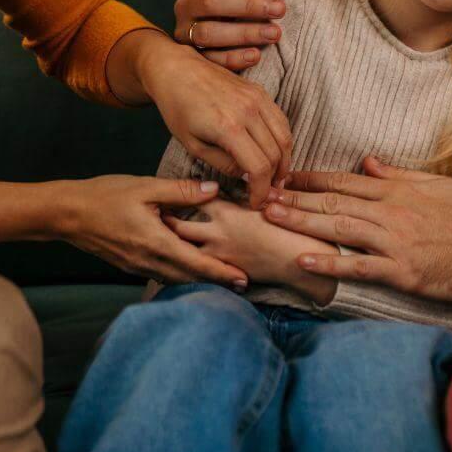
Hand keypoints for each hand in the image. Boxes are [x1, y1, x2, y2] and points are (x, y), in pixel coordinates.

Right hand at [59, 175, 248, 288]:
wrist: (68, 214)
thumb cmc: (104, 196)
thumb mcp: (145, 187)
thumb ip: (181, 191)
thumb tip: (214, 190)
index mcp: (156, 242)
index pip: (196, 263)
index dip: (222, 273)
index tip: (244, 279)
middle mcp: (149, 260)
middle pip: (190, 277)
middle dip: (217, 281)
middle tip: (244, 284)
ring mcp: (138, 266)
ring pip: (176, 279)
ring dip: (199, 280)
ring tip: (222, 280)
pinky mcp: (130, 265)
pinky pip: (162, 274)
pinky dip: (180, 275)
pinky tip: (189, 270)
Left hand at [140, 38, 291, 206]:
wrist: (176, 69)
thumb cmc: (178, 107)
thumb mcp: (193, 144)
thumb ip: (223, 164)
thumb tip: (246, 176)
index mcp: (229, 127)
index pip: (259, 168)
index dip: (261, 191)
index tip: (256, 202)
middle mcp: (248, 110)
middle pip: (276, 154)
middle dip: (274, 179)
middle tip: (267, 193)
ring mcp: (257, 98)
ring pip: (284, 137)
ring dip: (283, 160)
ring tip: (274, 177)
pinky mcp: (260, 91)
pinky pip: (281, 120)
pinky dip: (282, 140)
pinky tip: (273, 152)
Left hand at [166, 202, 336, 302]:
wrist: (298, 261)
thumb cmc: (290, 228)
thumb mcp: (270, 203)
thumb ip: (249, 193)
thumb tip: (243, 179)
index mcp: (227, 213)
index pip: (195, 198)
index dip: (181, 193)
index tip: (168, 191)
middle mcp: (217, 234)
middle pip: (180, 227)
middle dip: (166, 223)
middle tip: (152, 218)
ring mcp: (218, 256)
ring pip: (184, 252)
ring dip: (171, 248)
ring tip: (157, 242)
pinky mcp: (224, 273)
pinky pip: (196, 271)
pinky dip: (184, 267)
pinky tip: (176, 264)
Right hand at [173, 0, 285, 72]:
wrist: (223, 39)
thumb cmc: (238, 4)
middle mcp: (186, 4)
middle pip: (212, 1)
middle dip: (249, 5)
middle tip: (281, 9)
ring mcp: (185, 32)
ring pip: (207, 32)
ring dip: (244, 33)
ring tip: (275, 33)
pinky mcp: (191, 58)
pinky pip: (209, 60)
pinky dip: (233, 58)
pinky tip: (257, 55)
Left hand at [263, 158, 451, 300]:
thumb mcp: (438, 184)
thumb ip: (399, 173)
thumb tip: (368, 160)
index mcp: (397, 191)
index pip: (344, 180)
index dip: (311, 178)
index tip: (284, 175)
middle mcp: (391, 212)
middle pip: (333, 202)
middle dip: (294, 198)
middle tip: (261, 194)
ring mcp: (395, 242)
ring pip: (339, 228)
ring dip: (301, 222)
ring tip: (270, 217)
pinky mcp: (402, 271)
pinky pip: (358, 266)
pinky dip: (329, 263)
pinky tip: (302, 259)